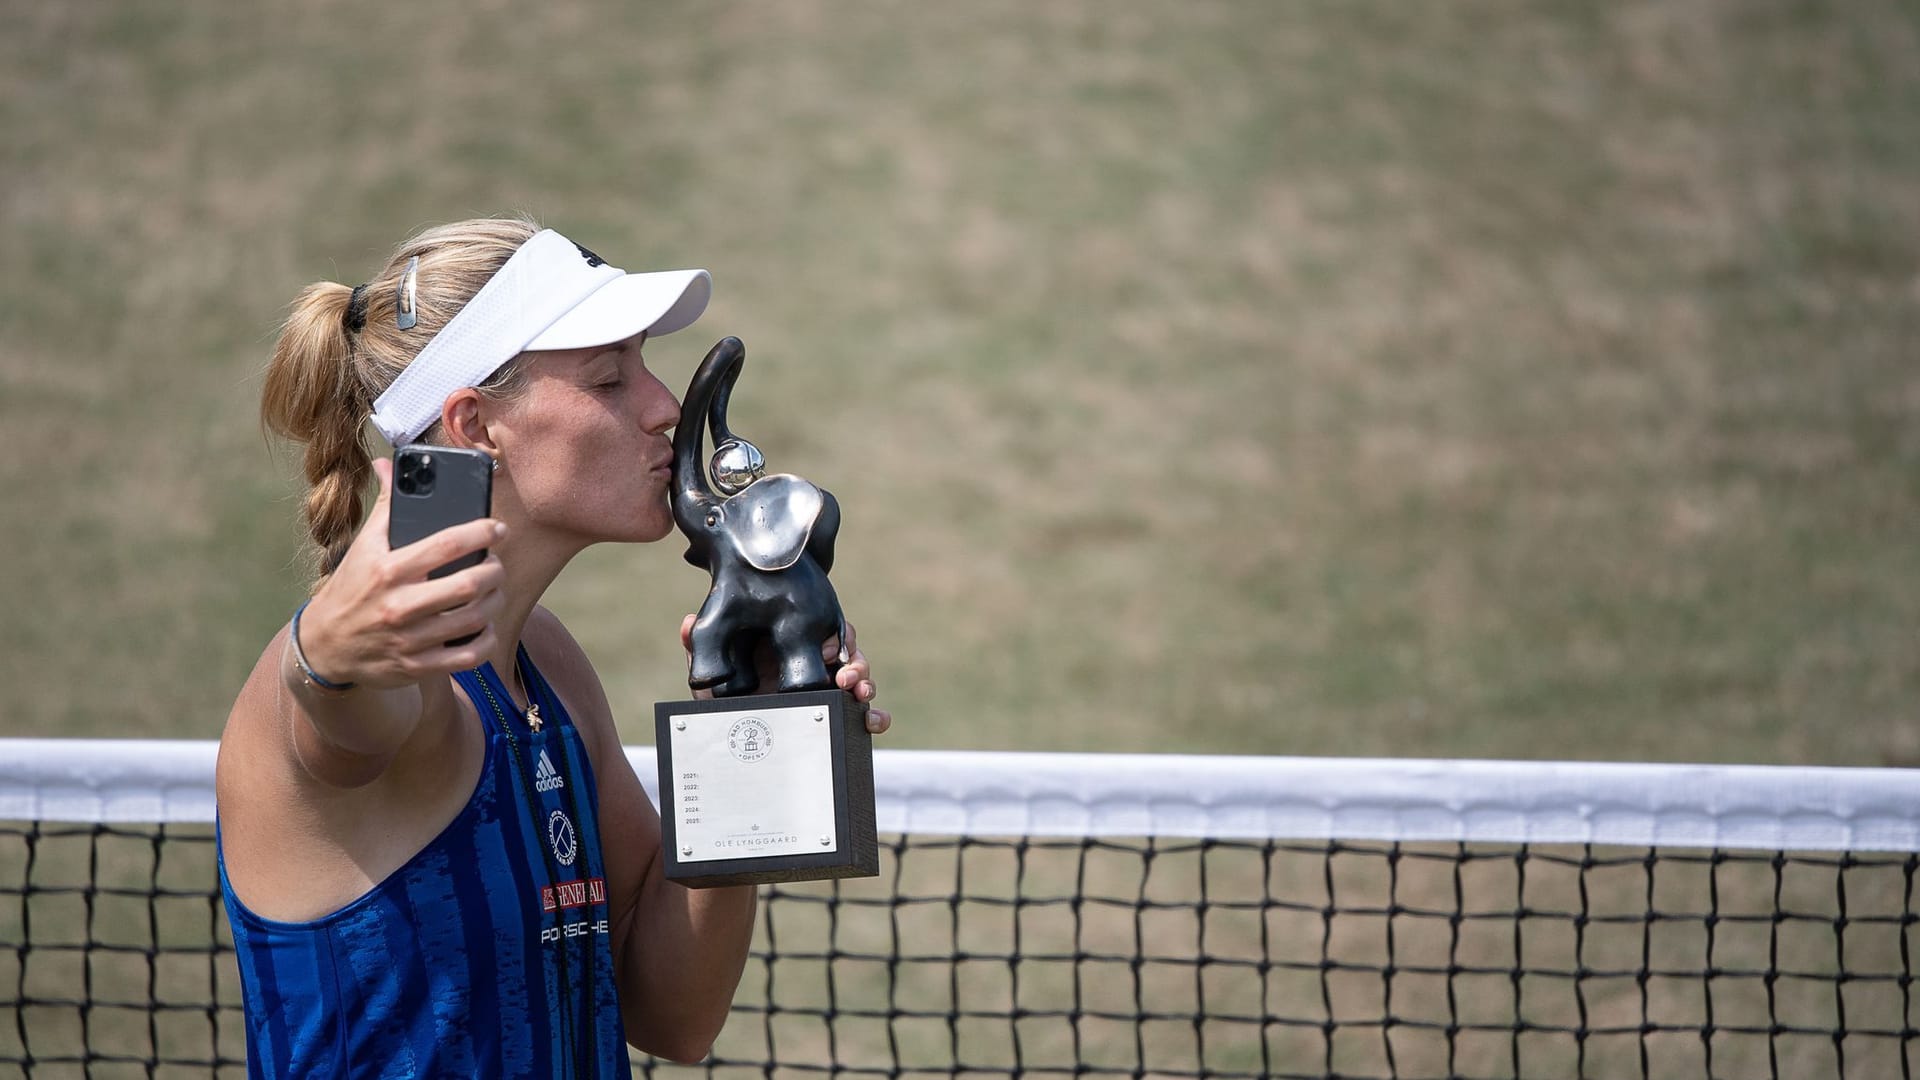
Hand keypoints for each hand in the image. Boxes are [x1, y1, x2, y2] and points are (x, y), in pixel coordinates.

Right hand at [294, 457, 507, 692]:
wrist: (324, 646)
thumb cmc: (352, 587)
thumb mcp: (364, 546)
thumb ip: (386, 505)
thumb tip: (388, 464)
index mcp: (388, 569)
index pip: (446, 544)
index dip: (481, 533)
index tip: (497, 529)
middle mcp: (398, 605)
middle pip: (468, 585)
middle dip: (494, 571)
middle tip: (497, 564)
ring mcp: (408, 639)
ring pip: (473, 619)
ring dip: (494, 602)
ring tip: (494, 591)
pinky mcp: (415, 666)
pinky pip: (467, 656)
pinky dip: (485, 639)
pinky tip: (486, 626)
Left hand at [678, 616, 891, 734]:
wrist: (730, 747)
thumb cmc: (723, 700)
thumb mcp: (710, 679)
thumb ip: (699, 653)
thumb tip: (687, 624)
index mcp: (790, 648)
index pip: (823, 631)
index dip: (834, 637)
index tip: (827, 652)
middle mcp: (814, 668)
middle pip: (849, 655)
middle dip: (856, 664)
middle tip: (847, 677)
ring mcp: (827, 693)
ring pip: (860, 682)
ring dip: (867, 685)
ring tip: (860, 695)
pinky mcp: (833, 719)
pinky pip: (863, 716)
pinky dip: (874, 717)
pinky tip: (871, 722)